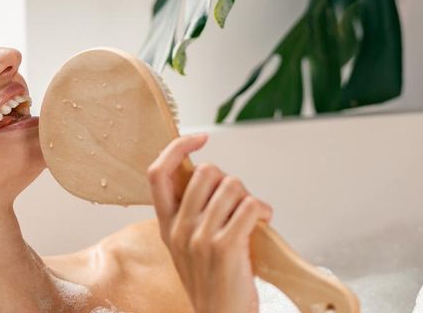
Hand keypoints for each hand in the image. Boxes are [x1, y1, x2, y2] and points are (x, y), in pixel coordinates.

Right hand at [147, 134, 272, 312]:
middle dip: (230, 181)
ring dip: (250, 199)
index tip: (199, 138)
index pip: (158, 173)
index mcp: (166, 225)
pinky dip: (264, 211)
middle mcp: (179, 228)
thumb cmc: (211, 283)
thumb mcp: (188, 246)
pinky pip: (251, 206)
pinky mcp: (225, 246)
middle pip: (206, 172)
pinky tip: (263, 224)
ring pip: (233, 186)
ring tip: (253, 218)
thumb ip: (192, 214)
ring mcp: (200, 237)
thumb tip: (213, 178)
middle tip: (238, 202)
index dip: (178, 148)